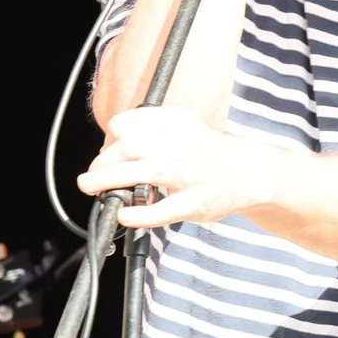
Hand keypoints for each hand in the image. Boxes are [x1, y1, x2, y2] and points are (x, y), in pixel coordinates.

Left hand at [79, 106, 276, 229]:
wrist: (247, 172)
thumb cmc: (205, 150)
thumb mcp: (179, 124)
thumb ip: (146, 128)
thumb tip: (108, 146)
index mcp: (174, 122)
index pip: (126, 123)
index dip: (109, 139)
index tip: (107, 151)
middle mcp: (180, 144)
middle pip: (128, 146)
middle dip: (102, 161)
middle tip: (91, 177)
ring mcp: (188, 174)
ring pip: (140, 172)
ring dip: (108, 180)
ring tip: (89, 186)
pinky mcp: (194, 202)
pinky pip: (161, 210)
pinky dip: (137, 214)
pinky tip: (123, 215)